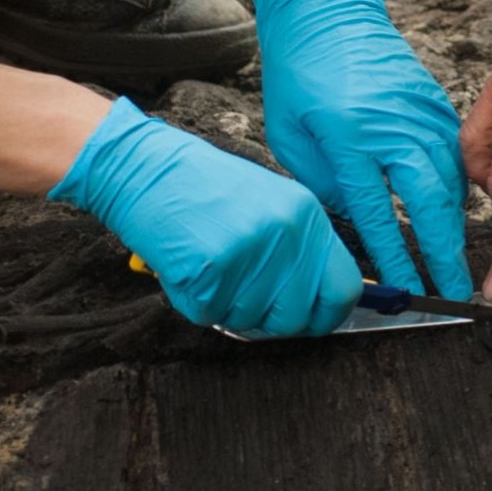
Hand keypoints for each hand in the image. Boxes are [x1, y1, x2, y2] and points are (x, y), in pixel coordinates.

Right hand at [50, 98, 362, 336]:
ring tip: (210, 266)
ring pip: (249, 321)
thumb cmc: (206, 190)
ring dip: (226, 307)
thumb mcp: (271, 206)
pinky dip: (194, 301)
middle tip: (243, 297)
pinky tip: (188, 266)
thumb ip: (300, 251)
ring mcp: (250, 251)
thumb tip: (320, 302)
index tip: (310, 321)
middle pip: (296, 318)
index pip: (343, 289)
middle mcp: (286, 234)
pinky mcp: (211, 268)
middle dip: (269, 321)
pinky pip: (209, 314)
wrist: (148, 169)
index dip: (327, 316)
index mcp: (307, 216)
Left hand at [242, 0, 469, 296]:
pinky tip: (454, 206)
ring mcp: (419, 112)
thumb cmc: (299, 72)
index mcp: (349, 139)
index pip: (379, 214)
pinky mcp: (433, 100)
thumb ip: (324, 182)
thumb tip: (357, 218)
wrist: (326, 10)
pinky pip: (454, 153)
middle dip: (445, 250)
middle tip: (456, 288)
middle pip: (431, 202)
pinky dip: (457, 184)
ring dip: (454, 221)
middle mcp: (392, 127)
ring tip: (455, 255)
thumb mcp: (290, 135)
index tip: (409, 290)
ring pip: (451, 178)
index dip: (398, 258)